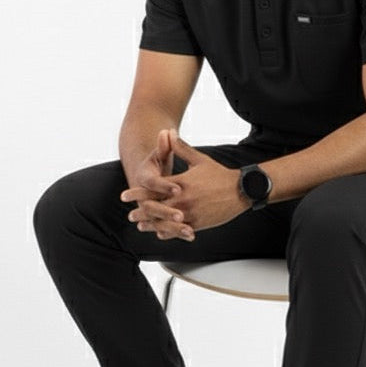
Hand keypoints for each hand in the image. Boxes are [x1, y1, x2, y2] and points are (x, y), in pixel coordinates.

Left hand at [121, 132, 248, 239]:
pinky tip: (160, 233)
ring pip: (165, 222)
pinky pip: (179, 230)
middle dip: (141, 212)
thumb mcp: (199, 160)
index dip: (137, 193)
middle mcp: (183, 199)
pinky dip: (168, 232)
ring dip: (151, 225)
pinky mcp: (198, 223)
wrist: (241, 190)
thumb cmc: (219, 174)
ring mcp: (190, 213)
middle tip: (130, 214)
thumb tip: (169, 133)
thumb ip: (181, 148)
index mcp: (181, 183)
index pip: (154, 189)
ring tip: (141, 225)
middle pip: (156, 208)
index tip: (125, 196)